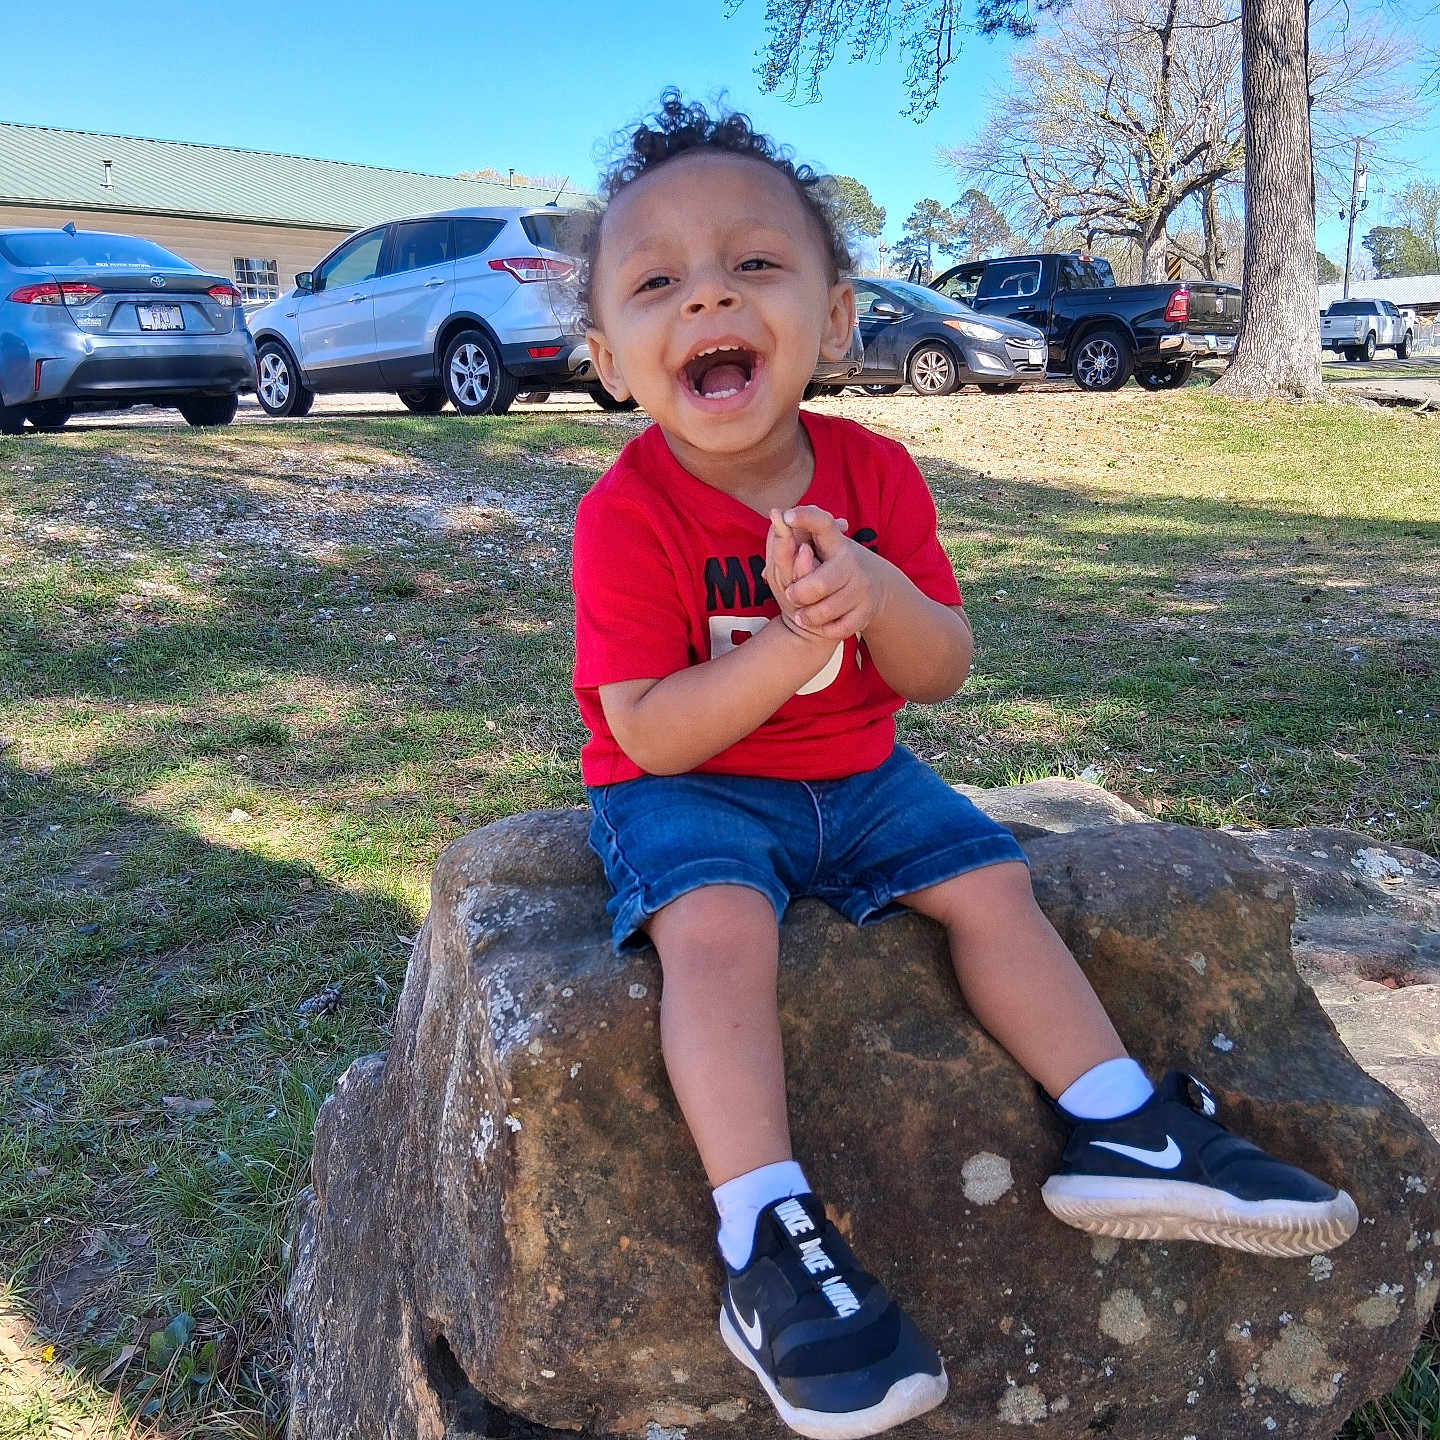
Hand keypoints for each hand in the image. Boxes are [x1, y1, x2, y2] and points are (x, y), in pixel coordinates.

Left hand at [779, 504, 889, 640]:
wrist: (871, 589)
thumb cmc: (830, 565)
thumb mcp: (816, 547)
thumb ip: (793, 535)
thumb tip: (776, 516)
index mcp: (835, 541)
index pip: (822, 523)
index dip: (806, 518)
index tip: (787, 515)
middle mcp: (851, 562)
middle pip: (820, 583)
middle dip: (800, 593)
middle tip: (791, 595)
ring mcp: (861, 588)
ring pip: (827, 610)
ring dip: (809, 615)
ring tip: (800, 615)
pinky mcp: (865, 612)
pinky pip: (841, 627)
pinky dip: (827, 629)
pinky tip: (819, 625)